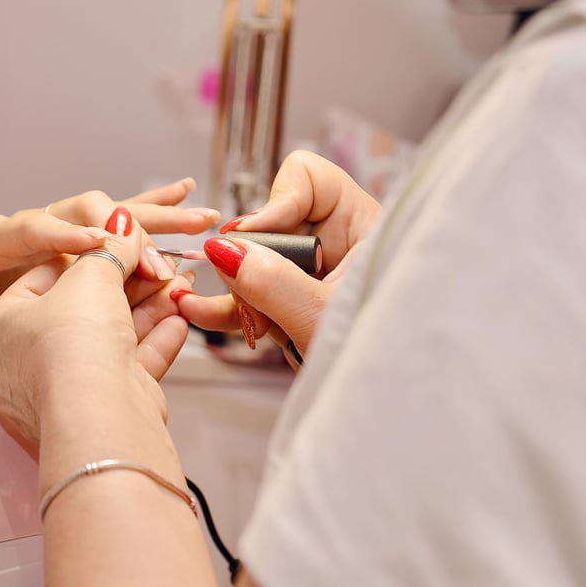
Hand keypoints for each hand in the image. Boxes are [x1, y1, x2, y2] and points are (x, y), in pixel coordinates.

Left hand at [0, 178, 217, 317]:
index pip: (41, 229)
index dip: (74, 235)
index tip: (109, 246)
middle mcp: (36, 229)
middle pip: (94, 214)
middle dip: (139, 218)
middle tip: (187, 219)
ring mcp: (56, 241)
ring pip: (114, 224)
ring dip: (159, 220)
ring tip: (205, 217)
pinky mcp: (69, 260)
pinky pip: (116, 248)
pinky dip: (150, 238)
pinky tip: (185, 236)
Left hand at [0, 206, 191, 443]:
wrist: (100, 419)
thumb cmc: (72, 343)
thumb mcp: (90, 277)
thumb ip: (109, 248)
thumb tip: (121, 223)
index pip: (42, 276)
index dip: (86, 254)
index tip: (119, 240)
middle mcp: (23, 362)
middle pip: (82, 308)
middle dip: (126, 282)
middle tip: (158, 260)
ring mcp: (62, 390)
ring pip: (110, 337)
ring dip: (148, 306)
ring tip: (179, 282)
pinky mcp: (98, 409)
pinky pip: (127, 366)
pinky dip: (155, 339)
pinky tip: (181, 316)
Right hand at [175, 151, 381, 360]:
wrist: (387, 408)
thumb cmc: (380, 358)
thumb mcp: (320, 318)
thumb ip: (272, 282)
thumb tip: (222, 248)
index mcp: (362, 227)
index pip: (310, 179)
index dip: (276, 201)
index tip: (253, 235)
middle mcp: (336, 243)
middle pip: (273, 223)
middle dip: (248, 258)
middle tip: (241, 291)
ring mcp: (312, 275)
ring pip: (255, 263)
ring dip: (233, 289)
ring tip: (204, 309)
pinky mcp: (293, 305)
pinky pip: (252, 295)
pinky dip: (229, 307)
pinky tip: (197, 312)